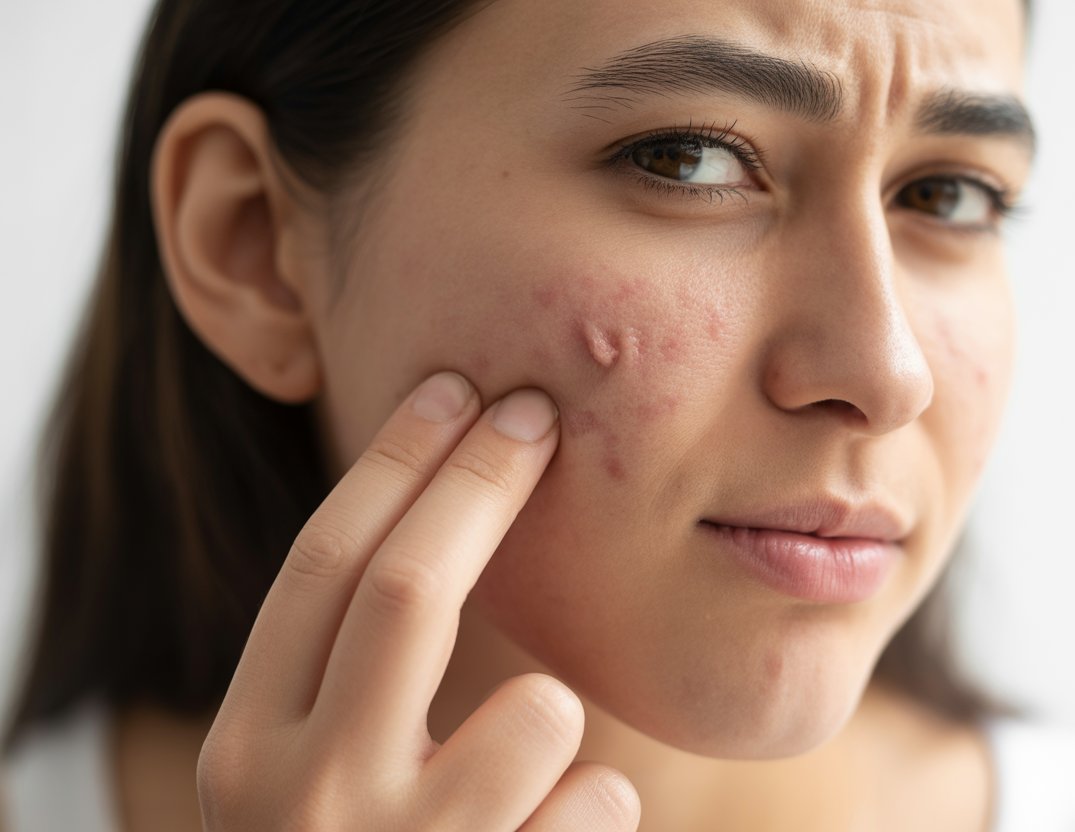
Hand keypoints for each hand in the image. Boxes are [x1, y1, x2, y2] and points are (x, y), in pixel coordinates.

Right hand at [197, 372, 640, 829]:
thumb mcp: (300, 780)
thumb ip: (339, 680)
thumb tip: (433, 514)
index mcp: (246, 751)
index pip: (321, 567)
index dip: (393, 464)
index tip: (452, 390)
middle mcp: (307, 799)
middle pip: (408, 587)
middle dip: (480, 480)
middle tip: (536, 411)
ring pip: (540, 706)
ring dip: (549, 711)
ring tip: (521, 776)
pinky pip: (601, 794)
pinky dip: (591, 803)